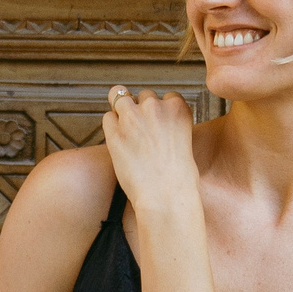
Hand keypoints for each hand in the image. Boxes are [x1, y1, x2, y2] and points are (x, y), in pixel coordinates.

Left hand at [102, 85, 200, 213]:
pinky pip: (107, 117)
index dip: (161, 110)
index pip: (166, 96)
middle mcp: (155, 107)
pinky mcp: (115, 132)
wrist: (166, 195)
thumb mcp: (185, 142)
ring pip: (119, 96)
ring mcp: (132, 117)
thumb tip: (156, 125)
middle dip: (141, 109)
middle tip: (141, 130)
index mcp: (177, 108)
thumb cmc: (179, 178)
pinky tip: (119, 141)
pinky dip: (111, 127)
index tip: (159, 124)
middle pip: (143, 95)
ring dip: (121, 110)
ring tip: (125, 129)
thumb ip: (171, 126)